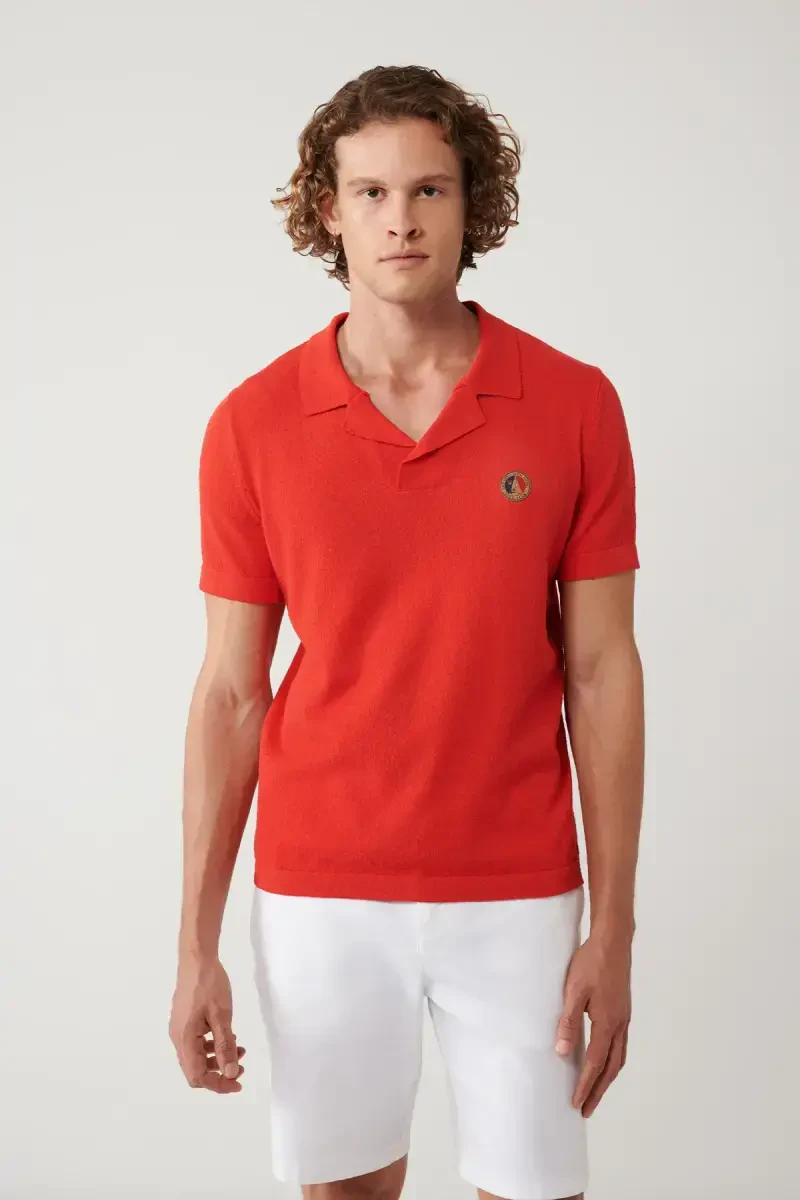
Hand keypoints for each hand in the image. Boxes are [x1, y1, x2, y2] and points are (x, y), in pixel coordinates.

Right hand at [169, 955, 245, 1093]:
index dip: (218, 1084)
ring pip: (197, 1056)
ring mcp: (180, 1028)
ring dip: (217, 1058)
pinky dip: (212, 1045)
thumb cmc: (209, 984)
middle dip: (219, 1072)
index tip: (238, 1082)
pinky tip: (228, 1036)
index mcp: (184, 1039)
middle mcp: (178, 1037)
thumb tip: (229, 1073)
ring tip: (239, 1049)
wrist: (196, 957)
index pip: (197, 1076)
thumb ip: (225, 1046)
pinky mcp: (185, 1020)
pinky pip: (197, 1042)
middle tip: (241, 1066)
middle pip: (195, 1069)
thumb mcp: (222, 1016)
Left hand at [554, 932, 631, 1117]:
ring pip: (619, 1057)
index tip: (577, 1104)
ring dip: (608, 1077)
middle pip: (612, 1067)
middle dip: (599, 1090)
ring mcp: (624, 1018)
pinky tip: (605, 1058)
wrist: (613, 941)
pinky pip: (621, 1044)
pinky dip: (613, 1060)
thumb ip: (568, 1022)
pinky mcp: (623, 1010)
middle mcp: (620, 1025)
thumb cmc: (592, 962)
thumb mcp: (574, 991)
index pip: (596, 1064)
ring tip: (596, 1091)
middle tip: (587, 1109)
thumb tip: (562, 1051)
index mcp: (607, 1023)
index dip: (586, 1085)